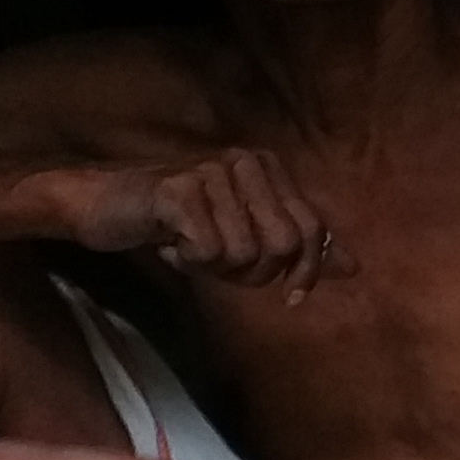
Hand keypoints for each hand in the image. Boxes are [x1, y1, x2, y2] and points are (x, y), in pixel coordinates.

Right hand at [55, 151, 351, 299]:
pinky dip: (189, 262)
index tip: (291, 298)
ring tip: (189, 247)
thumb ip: (300, 248)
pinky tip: (169, 244)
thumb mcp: (246, 236)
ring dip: (216, 267)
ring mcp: (211, 172)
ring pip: (245, 253)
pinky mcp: (178, 190)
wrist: (103, 207)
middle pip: (283, 246)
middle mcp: (246, 161)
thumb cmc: (180, 224)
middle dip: (254, 272)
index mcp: (269, 168)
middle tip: (219, 264)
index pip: (314, 230)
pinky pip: (208, 251)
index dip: (307, 271)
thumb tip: (355, 267)